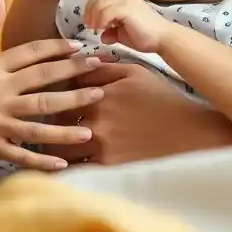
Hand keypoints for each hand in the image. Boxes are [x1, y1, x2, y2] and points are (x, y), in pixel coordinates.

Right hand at [0, 0, 105, 170]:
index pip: (33, 53)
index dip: (58, 48)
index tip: (79, 47)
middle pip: (44, 83)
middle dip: (75, 77)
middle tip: (100, 72)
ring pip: (40, 120)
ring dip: (69, 119)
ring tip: (93, 119)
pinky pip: (21, 154)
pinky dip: (42, 160)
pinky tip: (64, 162)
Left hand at [43, 62, 231, 165]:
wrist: (190, 135)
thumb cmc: (163, 100)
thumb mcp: (136, 72)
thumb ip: (105, 66)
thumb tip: (80, 61)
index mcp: (99, 93)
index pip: (59, 92)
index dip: (51, 97)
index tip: (48, 100)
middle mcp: (96, 118)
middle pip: (54, 121)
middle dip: (46, 123)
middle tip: (40, 125)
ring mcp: (101, 145)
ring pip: (59, 148)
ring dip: (52, 147)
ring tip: (47, 149)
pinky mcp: (109, 168)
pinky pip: (75, 171)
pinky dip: (64, 170)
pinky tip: (59, 170)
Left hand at [85, 0, 173, 52]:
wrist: (163, 38)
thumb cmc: (144, 36)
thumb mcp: (122, 33)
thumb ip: (111, 31)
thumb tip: (102, 36)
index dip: (90, 9)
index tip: (90, 23)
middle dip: (89, 12)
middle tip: (90, 26)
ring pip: (99, 3)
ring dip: (94, 17)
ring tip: (96, 28)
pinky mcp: (126, 8)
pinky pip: (106, 11)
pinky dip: (101, 20)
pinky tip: (103, 28)